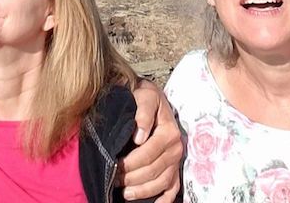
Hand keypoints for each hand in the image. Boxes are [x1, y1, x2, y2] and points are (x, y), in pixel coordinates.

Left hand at [117, 78, 182, 201]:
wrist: (151, 97)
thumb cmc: (144, 97)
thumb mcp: (144, 96)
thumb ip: (142, 112)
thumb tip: (139, 136)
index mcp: (169, 133)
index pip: (147, 154)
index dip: (129, 163)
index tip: (113, 166)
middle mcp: (176, 148)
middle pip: (153, 171)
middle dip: (131, 178)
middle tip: (114, 179)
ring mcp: (176, 160)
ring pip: (161, 183)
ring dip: (143, 191)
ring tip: (125, 193)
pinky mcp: (175, 168)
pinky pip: (172, 189)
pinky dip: (164, 200)